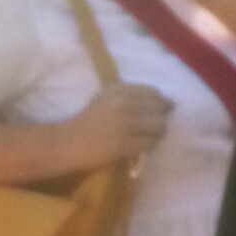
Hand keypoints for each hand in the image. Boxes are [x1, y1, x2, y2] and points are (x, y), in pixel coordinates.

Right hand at [56, 83, 173, 169]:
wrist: (67, 142)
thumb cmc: (88, 119)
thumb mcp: (107, 98)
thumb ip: (134, 95)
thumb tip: (168, 101)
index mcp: (120, 90)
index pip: (154, 93)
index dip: (160, 102)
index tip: (158, 110)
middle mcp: (124, 104)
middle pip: (160, 110)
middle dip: (160, 118)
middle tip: (152, 126)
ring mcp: (125, 125)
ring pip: (159, 127)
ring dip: (157, 133)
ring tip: (147, 136)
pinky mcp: (124, 144)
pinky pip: (150, 143)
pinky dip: (150, 145)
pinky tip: (141, 145)